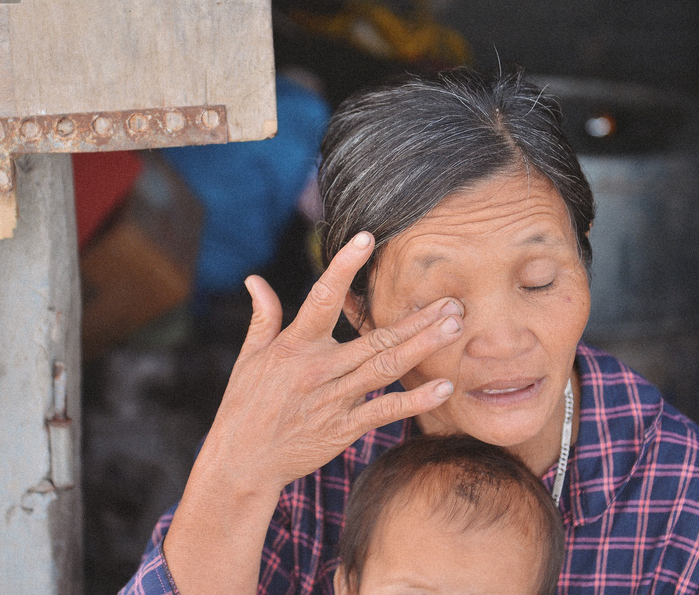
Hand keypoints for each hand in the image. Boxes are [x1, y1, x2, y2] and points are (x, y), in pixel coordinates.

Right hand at [202, 231, 463, 492]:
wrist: (243, 460)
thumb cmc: (245, 404)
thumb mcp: (249, 357)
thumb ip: (262, 317)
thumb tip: (254, 279)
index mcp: (294, 345)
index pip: (322, 298)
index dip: (343, 267)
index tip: (366, 238)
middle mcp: (317, 369)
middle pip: (375, 336)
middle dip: (416, 318)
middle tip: (453, 300)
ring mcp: (333, 399)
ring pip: (386, 367)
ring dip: (424, 346)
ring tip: (455, 327)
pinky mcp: (343, 428)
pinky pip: (385, 411)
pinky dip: (416, 400)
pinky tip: (445, 387)